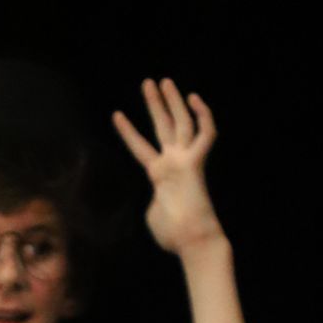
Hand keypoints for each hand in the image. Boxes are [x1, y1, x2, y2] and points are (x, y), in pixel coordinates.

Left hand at [111, 80, 225, 255]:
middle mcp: (174, 163)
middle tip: (149, 82)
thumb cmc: (172, 234)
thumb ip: (152, 198)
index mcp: (159, 175)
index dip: (128, 132)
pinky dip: (203, 116)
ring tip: (162, 81)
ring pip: (180, 124)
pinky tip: (194, 98)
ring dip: (172, 102)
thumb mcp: (152, 214)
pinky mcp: (196, 164)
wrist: (190, 242)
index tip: (117, 115)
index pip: (141, 147)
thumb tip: (156, 196)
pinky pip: (206, 134)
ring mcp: (185, 162)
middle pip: (165, 126)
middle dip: (157, 104)